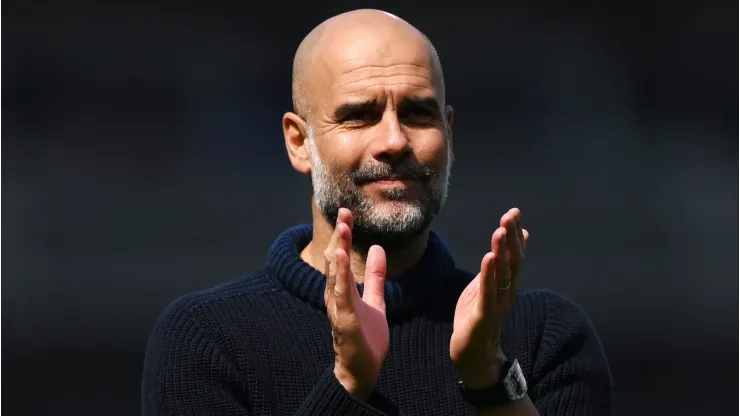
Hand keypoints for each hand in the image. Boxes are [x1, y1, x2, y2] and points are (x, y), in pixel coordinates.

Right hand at [324, 208, 388, 400]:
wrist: (362, 371)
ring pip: (336, 275)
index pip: (341, 257)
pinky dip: (339, 276)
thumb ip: (376, 277)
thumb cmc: (365, 339)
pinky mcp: (344, 321)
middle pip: (335, 261)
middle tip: (345, 212)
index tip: (348, 213)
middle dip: (340, 236)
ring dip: (339, 251)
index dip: (344, 235)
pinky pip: (341, 295)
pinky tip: (339, 258)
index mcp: (342, 290)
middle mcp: (335, 296)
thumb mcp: (375, 301)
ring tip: (343, 229)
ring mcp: (337, 308)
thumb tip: (378, 250)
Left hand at [450, 208, 528, 388]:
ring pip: (502, 275)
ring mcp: (497, 303)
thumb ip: (502, 263)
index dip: (514, 233)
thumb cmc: (480, 316)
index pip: (515, 254)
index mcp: (507, 283)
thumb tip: (519, 238)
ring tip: (500, 231)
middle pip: (513, 261)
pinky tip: (488, 258)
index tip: (514, 212)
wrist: (473, 353)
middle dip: (511, 238)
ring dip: (501, 252)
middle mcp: (507, 292)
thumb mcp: (490, 284)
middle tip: (509, 216)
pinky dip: (489, 275)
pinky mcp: (483, 315)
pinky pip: (487, 293)